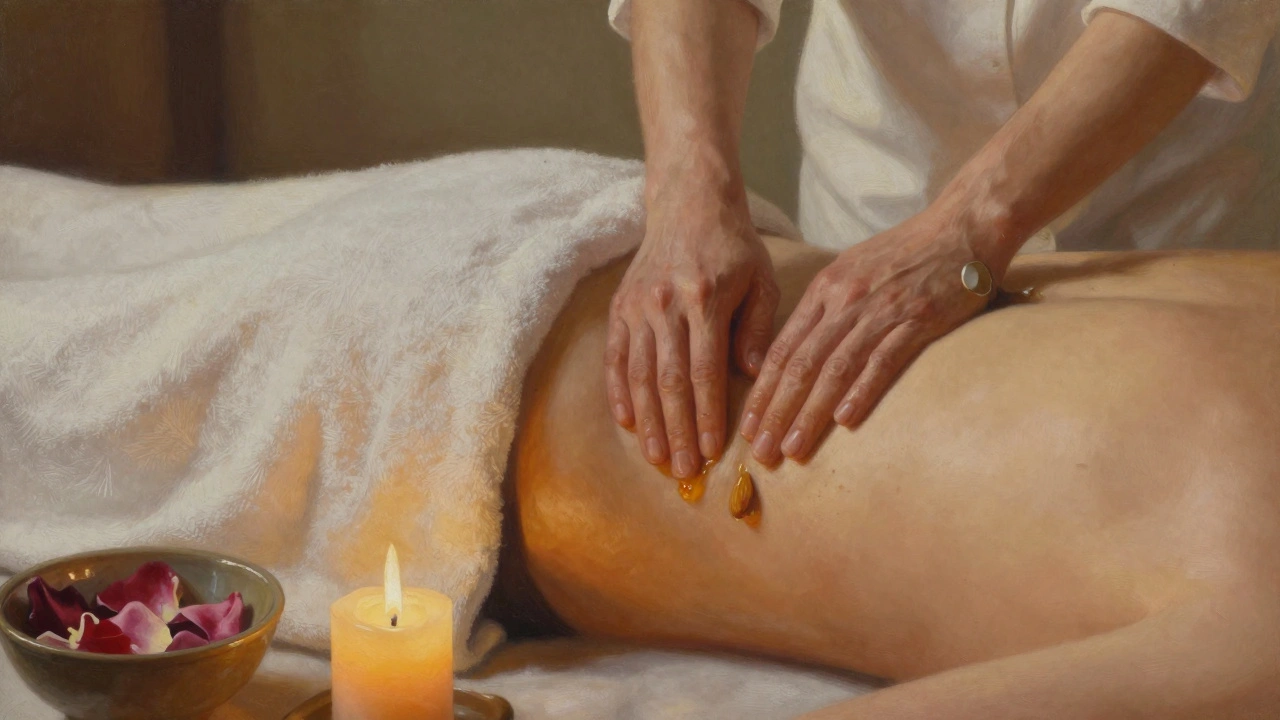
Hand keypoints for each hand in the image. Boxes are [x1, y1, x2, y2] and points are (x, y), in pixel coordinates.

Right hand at [606, 192, 777, 477]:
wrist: (689, 202)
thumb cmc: (735, 246)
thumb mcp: (761, 279)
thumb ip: (756, 328)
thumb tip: (749, 374)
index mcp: (703, 299)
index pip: (704, 371)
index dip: (706, 416)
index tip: (712, 451)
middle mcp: (664, 305)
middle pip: (668, 382)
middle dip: (675, 431)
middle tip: (683, 471)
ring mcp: (637, 307)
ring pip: (639, 375)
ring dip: (647, 421)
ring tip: (656, 458)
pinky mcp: (620, 307)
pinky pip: (616, 356)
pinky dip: (619, 391)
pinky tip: (626, 421)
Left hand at [739, 208, 1008, 463]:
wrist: (961, 228)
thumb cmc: (904, 254)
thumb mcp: (851, 271)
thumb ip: (824, 310)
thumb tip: (796, 353)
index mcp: (825, 290)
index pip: (782, 348)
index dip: (762, 391)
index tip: (746, 426)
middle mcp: (845, 301)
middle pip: (800, 364)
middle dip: (776, 412)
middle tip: (760, 451)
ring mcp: (880, 311)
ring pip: (834, 369)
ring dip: (810, 413)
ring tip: (793, 449)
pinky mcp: (918, 320)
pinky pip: (883, 360)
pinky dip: (862, 392)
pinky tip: (845, 421)